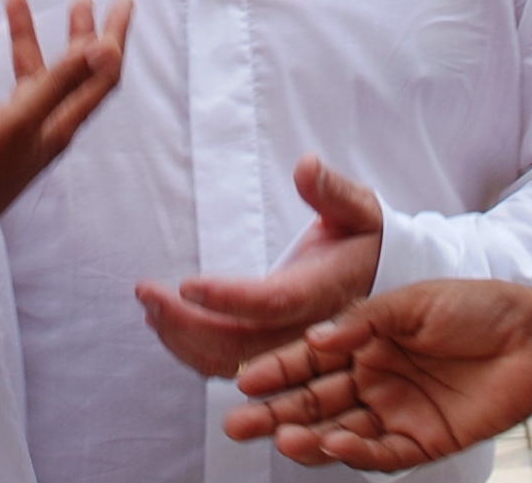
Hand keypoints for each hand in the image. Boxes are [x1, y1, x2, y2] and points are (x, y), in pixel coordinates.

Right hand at [0, 0, 132, 243]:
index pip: (101, 76)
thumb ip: (60, 83)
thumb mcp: (20, 122)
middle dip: (77, 35)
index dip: (115, 38)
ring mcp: (8, 133)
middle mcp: (41, 128)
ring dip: (22, 37)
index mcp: (60, 126)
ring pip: (22, 76)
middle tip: (83, 0)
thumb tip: (107, 47)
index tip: (123, 1)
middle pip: (68, 73)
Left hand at [138, 156, 383, 376]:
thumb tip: (306, 165)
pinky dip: (192, 353)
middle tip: (147, 293)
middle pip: (240, 345)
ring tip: (149, 308)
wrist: (385, 281)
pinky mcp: (275, 355)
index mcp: (324, 291)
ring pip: (229, 363)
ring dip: (182, 341)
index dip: (229, 298)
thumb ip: (332, 190)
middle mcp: (305, 331)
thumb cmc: (367, 238)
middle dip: (186, 324)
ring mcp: (289, 350)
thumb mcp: (360, 208)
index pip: (273, 302)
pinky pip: (230, 366)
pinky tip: (167, 327)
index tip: (187, 284)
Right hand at [224, 280, 531, 469]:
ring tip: (279, 438)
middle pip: (315, 402)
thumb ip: (363, 321)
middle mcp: (375, 381)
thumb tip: (315, 338)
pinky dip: (356, 453)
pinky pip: (382, 454)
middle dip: (275, 412)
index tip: (243, 377)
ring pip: (341, 433)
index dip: (278, 370)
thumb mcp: (413, 302)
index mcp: (367, 343)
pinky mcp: (424, 441)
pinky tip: (333, 445)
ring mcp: (398, 413)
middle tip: (237, 423)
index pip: (311, 361)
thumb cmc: (475, 307)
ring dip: (309, 437)